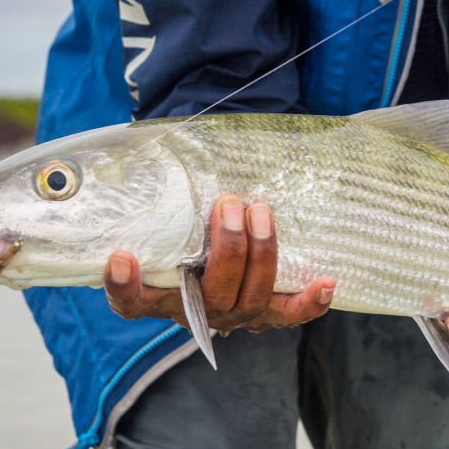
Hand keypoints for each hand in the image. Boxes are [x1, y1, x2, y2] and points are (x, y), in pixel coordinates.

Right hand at [104, 195, 335, 333]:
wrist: (212, 256)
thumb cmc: (184, 227)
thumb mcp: (167, 215)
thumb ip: (164, 192)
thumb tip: (169, 134)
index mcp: (158, 294)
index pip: (131, 301)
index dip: (124, 286)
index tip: (123, 257)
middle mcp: (195, 310)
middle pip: (211, 293)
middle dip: (226, 248)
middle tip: (230, 204)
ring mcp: (232, 314)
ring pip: (250, 298)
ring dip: (261, 255)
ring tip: (261, 213)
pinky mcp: (267, 313)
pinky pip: (289, 314)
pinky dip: (308, 302)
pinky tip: (326, 282)